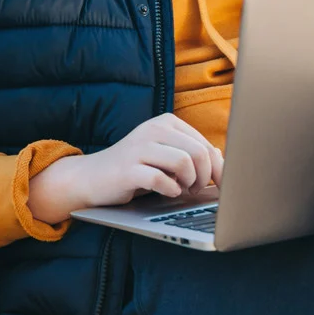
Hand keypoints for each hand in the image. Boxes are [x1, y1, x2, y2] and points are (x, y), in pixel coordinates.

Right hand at [27, 113, 223, 224]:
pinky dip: (170, 189)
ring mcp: (139, 147)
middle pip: (199, 153)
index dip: (218, 169)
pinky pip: (160, 179)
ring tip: (182, 189)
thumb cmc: (134, 168)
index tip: (219, 185)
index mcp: (166, 122)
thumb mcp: (164, 155)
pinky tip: (167, 191)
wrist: (91, 177)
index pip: (205, 144)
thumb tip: (221, 158)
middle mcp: (153, 130)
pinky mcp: (128, 169)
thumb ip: (190, 153)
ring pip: (184, 163)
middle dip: (205, 177)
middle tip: (197, 189)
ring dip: (189, 183)